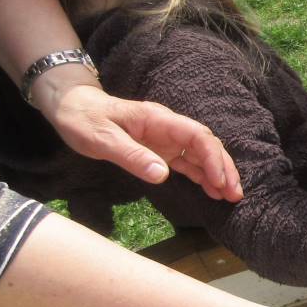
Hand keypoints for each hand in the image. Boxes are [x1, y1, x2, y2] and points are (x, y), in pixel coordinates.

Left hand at [40, 80, 241, 200]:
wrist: (72, 109)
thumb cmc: (84, 120)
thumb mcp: (102, 139)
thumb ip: (132, 156)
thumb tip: (162, 175)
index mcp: (160, 120)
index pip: (197, 136)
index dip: (213, 158)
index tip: (220, 181)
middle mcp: (169, 128)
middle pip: (207, 145)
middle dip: (224, 168)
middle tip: (235, 194)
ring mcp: (167, 140)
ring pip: (201, 155)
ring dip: (217, 174)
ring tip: (230, 197)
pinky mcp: (161, 150)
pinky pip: (187, 162)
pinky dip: (202, 176)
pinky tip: (212, 190)